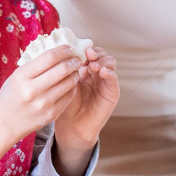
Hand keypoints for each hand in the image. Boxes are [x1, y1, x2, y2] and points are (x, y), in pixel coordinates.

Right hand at [0, 45, 83, 143]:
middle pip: (62, 69)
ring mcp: (43, 103)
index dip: (63, 50)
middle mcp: (32, 90)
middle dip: (73, 61)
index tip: (69, 47)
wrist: (6, 122)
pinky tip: (70, 83)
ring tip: (75, 70)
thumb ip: (35, 64)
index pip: (49, 57)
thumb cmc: (12, 95)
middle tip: (77, 58)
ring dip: (75, 73)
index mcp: (22, 76)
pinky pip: (69, 96)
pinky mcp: (51, 114)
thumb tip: (57, 49)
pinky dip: (72, 87)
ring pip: (69, 82)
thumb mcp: (17, 76)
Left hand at [52, 46, 117, 175]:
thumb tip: (60, 51)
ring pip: (110, 63)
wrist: (71, 127)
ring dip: (103, 60)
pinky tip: (102, 72)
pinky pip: (114, 80)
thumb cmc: (63, 105)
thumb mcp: (62, 84)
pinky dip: (110, 73)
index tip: (77, 49)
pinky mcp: (112, 93)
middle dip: (95, 52)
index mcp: (84, 69)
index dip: (84, 48)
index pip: (89, 51)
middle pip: (101, 54)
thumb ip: (64, 70)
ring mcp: (105, 82)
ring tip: (93, 65)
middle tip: (87, 54)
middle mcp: (96, 73)